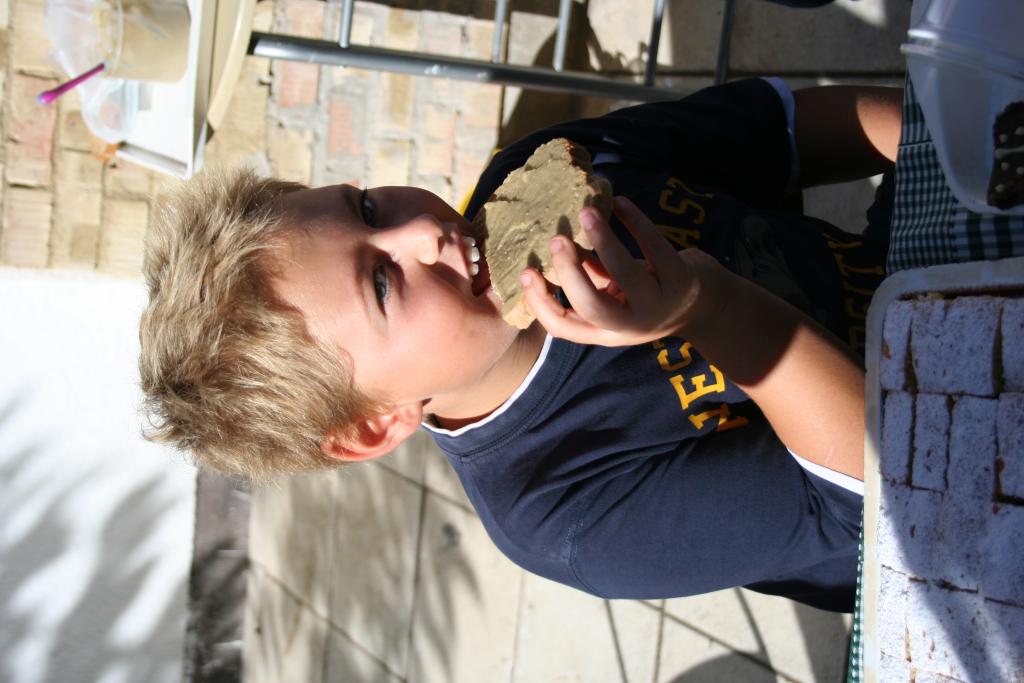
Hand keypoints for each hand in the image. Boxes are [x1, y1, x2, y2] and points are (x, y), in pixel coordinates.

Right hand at [520, 196, 724, 345]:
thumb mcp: (614, 294)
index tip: (525, 270)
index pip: (563, 326)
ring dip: (603, 239)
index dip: (540, 302)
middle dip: (570, 272)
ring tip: (586, 211)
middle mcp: (630, 325)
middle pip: (591, 306)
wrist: (706, 306)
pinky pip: (654, 246)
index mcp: (606, 331)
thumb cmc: (647, 293)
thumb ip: (586, 276)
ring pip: (625, 273)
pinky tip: (620, 203)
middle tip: (556, 239)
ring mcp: (659, 304)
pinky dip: (635, 221)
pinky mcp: (682, 280)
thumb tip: (552, 243)